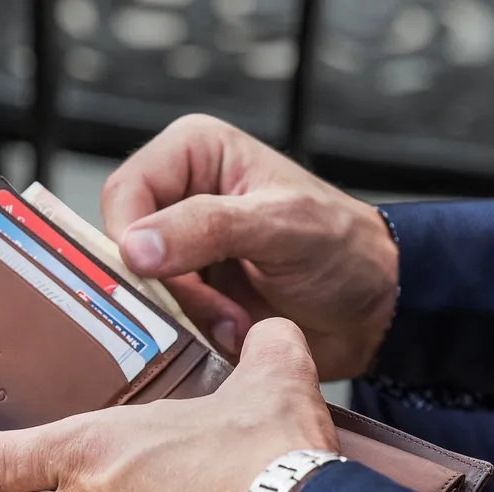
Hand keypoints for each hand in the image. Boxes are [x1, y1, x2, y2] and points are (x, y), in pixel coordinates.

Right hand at [102, 114, 398, 379]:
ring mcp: (183, 253)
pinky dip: (191, 334)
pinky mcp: (191, 295)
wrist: (370, 309)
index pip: (125, 193)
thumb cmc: (341, 250)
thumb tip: (133, 248)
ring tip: (233, 321)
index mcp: (195, 155)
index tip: (154, 276)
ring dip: (183, 315)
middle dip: (164, 286)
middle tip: (212, 307)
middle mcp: (179, 200)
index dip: (128, 238)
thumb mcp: (280, 226)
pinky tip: (233, 332)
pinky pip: (160, 319)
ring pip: (139, 290)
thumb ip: (206, 228)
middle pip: (124, 247)